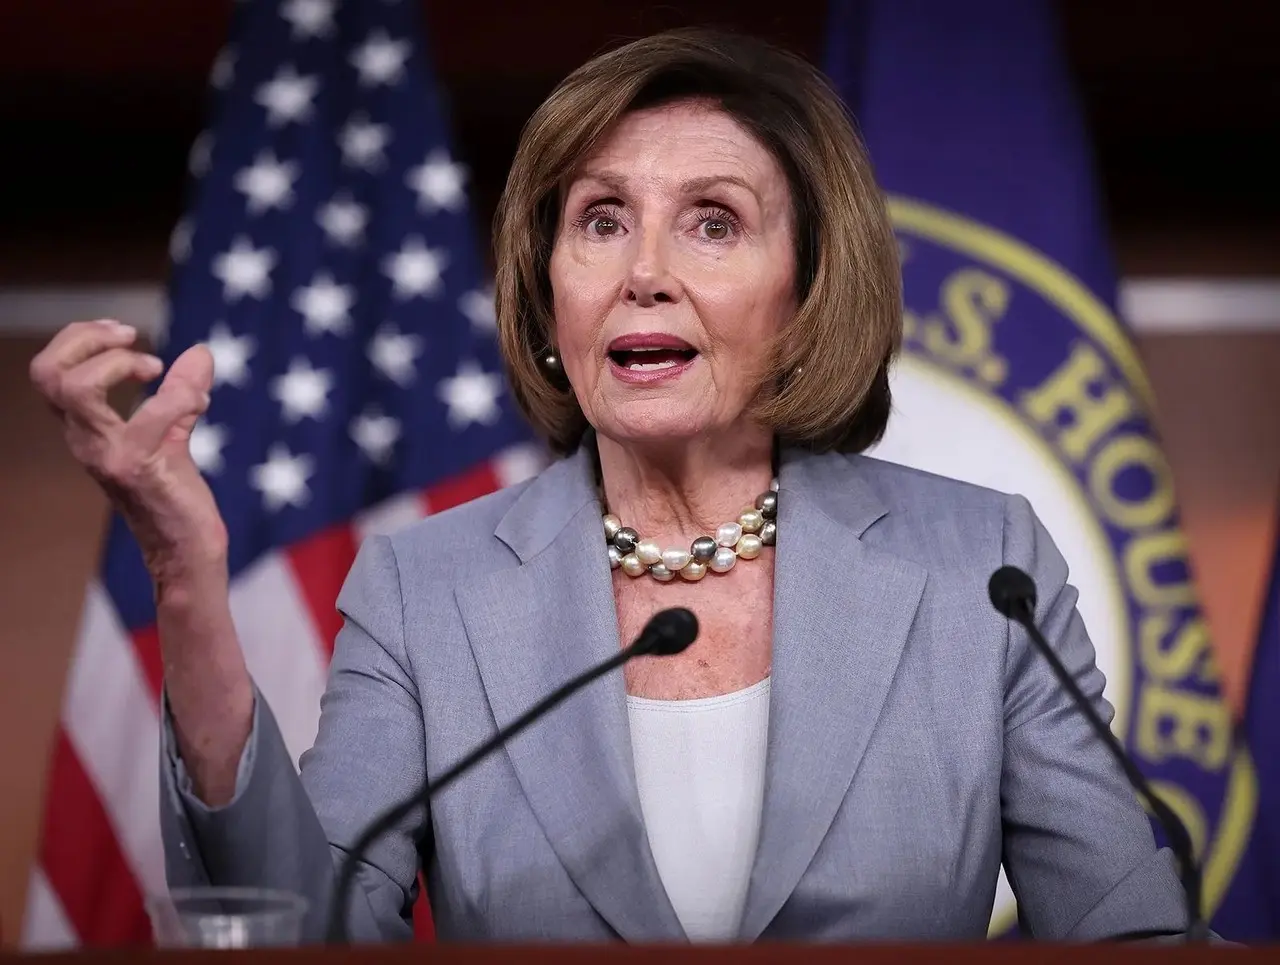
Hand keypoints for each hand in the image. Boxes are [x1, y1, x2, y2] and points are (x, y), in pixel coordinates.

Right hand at [29, 319, 226, 573]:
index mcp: (84, 429)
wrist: (184, 550)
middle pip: (48, 373)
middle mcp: (85, 440)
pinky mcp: (137, 469)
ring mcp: (107, 455)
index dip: (81, 337)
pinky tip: (200, 400)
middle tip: (135, 340)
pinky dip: (180, 396)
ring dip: (120, 363)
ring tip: (157, 369)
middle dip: (89, 339)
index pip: (49, 370)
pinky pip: (149, 417)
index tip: (127, 333)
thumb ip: (180, 394)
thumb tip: (200, 351)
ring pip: (76, 390)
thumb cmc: (174, 496)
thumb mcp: (173, 434)